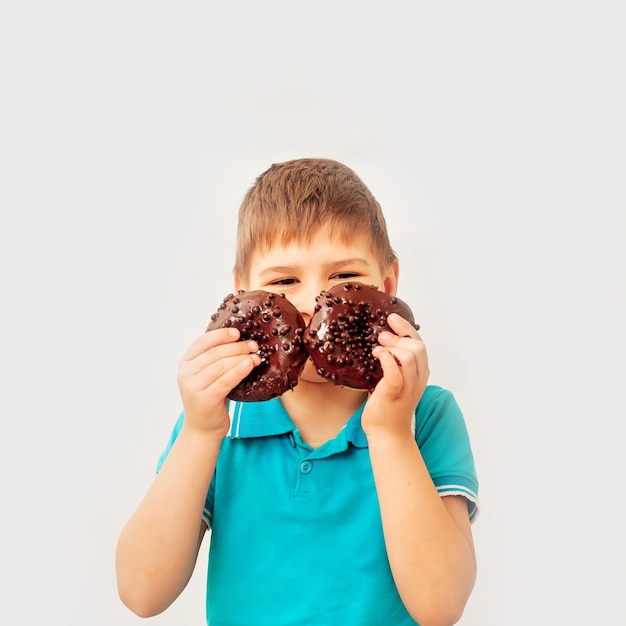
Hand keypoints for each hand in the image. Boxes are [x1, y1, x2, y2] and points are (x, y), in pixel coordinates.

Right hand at [176, 328, 260, 435]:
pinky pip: (225, 381)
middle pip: (214, 353)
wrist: (203, 428)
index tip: (237, 332)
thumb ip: (215, 359)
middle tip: (253, 345)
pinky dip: (239, 371)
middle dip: (236, 347)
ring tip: (256, 356)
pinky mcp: (205, 399)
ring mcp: (193, 387)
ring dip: (241, 358)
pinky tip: (249, 365)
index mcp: (185, 363)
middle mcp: (185, 374)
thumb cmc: (210, 398)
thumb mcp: (207, 375)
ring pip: (220, 366)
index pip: (202, 342)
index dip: (220, 335)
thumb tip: (240, 340)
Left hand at [361, 313, 428, 437]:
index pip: (419, 344)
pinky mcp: (394, 393)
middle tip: (382, 336)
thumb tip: (382, 342)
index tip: (392, 318)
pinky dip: (388, 360)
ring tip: (378, 349)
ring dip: (392, 347)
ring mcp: (407, 387)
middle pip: (417, 347)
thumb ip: (394, 364)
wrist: (387, 433)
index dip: (406, 328)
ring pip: (409, 356)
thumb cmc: (388, 406)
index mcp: (419, 374)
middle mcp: (417, 379)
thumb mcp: (395, 380)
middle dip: (399, 336)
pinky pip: (395, 372)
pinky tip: (379, 356)